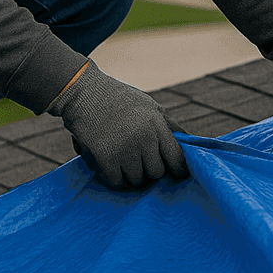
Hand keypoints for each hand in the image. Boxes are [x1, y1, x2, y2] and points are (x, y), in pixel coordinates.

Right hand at [46, 62, 188, 188]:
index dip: (177, 171)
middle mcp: (145, 138)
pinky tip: (109, 166)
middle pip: (156, 173)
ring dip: (130, 175)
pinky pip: (116, 182)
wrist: (82, 91)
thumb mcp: (149, 105)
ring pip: (137, 180)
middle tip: (138, 162)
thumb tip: (190, 142)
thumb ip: (169, 124)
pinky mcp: (105, 157)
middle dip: (149, 171)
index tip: (174, 174)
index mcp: (158, 124)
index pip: (177, 159)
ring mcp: (125, 149)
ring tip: (122, 161)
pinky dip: (113, 178)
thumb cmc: (118, 98)